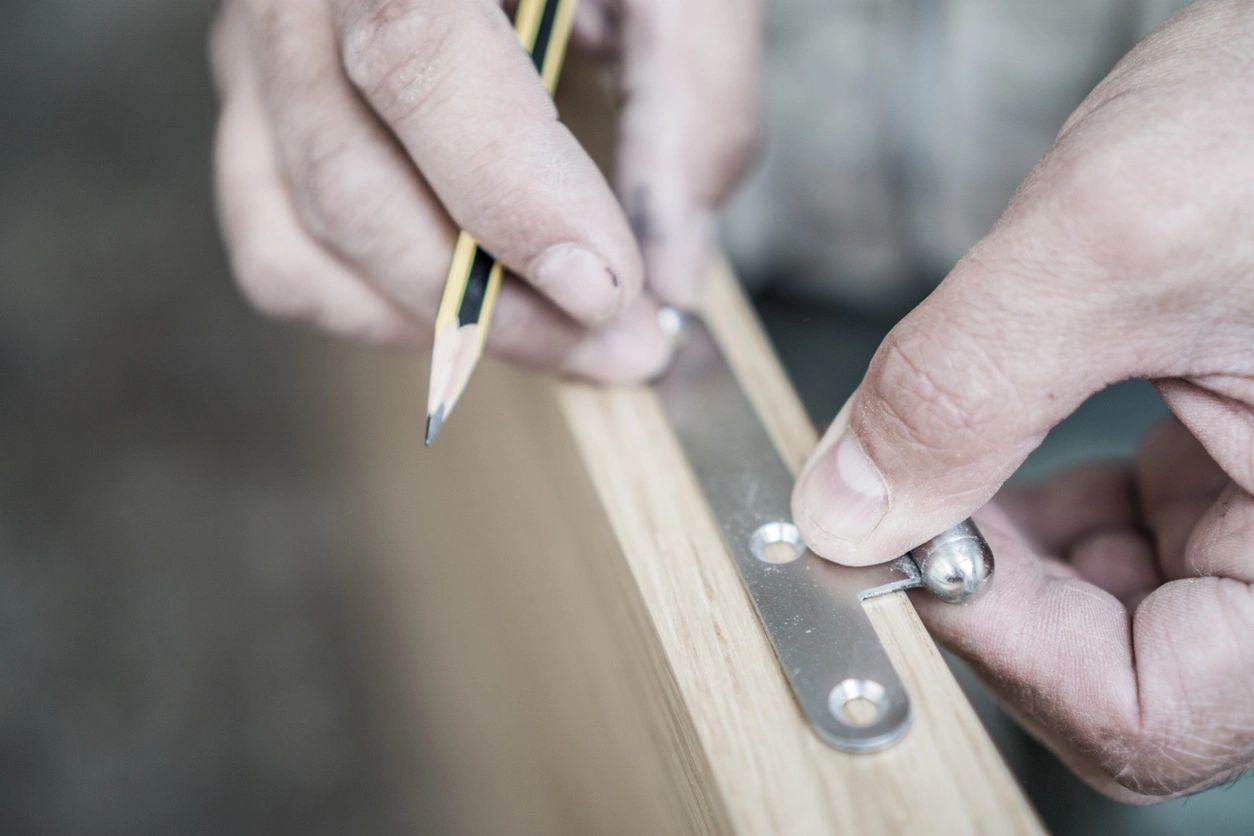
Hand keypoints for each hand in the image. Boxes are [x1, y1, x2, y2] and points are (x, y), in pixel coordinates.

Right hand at [209, 0, 757, 378]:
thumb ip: (691, 103)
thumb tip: (670, 273)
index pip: (415, 55)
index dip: (509, 194)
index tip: (608, 291)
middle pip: (350, 178)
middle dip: (495, 302)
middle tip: (617, 345)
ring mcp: (254, 52)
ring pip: (304, 238)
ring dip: (439, 321)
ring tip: (556, 332)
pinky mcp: (258, 113)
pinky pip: (278, 251)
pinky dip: (374, 309)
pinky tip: (467, 305)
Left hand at [793, 0, 1253, 800]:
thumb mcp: (1112, 241)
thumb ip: (962, 390)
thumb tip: (846, 514)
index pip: (1156, 710)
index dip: (1008, 653)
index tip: (907, 558)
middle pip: (1123, 675)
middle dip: (993, 603)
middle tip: (904, 512)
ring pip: (1109, 613)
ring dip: (1001, 560)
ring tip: (938, 470)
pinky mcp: (1221, 458)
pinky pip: (1115, 538)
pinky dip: (1027, 511)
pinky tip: (981, 451)